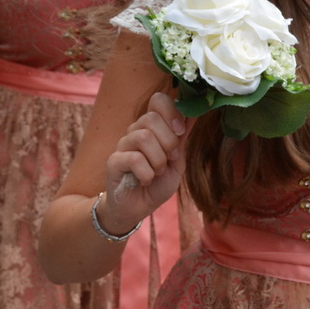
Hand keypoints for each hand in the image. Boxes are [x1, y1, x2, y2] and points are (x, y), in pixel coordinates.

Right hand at [103, 93, 186, 228]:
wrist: (139, 208)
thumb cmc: (157, 183)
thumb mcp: (178, 161)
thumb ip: (183, 138)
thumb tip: (196, 112)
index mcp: (152, 127)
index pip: (158, 100)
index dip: (172, 112)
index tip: (180, 131)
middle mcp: (135, 131)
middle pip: (151, 118)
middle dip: (168, 142)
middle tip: (169, 160)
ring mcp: (123, 145)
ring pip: (143, 137)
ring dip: (158, 160)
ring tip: (157, 172)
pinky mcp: (113, 161)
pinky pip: (134, 158)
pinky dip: (146, 173)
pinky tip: (146, 180)